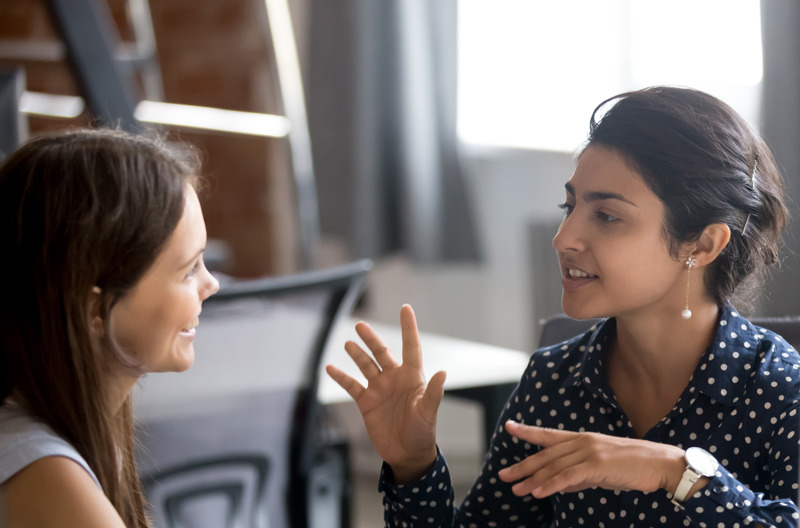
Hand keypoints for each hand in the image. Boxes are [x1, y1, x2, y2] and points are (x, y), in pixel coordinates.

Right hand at [326, 304, 445, 482]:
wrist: (407, 454)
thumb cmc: (423, 432)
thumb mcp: (428, 413)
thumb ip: (433, 393)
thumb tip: (442, 373)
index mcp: (412, 377)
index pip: (411, 347)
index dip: (408, 327)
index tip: (405, 308)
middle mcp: (394, 378)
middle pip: (382, 352)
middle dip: (371, 339)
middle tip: (360, 326)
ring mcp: (379, 388)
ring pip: (365, 365)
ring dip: (357, 354)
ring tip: (348, 343)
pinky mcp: (366, 402)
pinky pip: (351, 385)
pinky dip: (341, 376)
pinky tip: (330, 368)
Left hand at [497, 421, 686, 497]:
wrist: (661, 464)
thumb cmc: (632, 467)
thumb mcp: (600, 470)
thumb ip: (578, 476)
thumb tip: (557, 485)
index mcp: (583, 439)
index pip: (550, 435)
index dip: (528, 432)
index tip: (510, 428)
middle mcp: (583, 441)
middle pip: (546, 455)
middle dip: (523, 466)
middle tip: (503, 475)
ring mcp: (590, 451)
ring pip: (554, 467)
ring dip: (533, 480)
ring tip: (517, 490)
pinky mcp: (598, 464)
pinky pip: (569, 477)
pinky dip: (552, 485)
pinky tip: (539, 492)